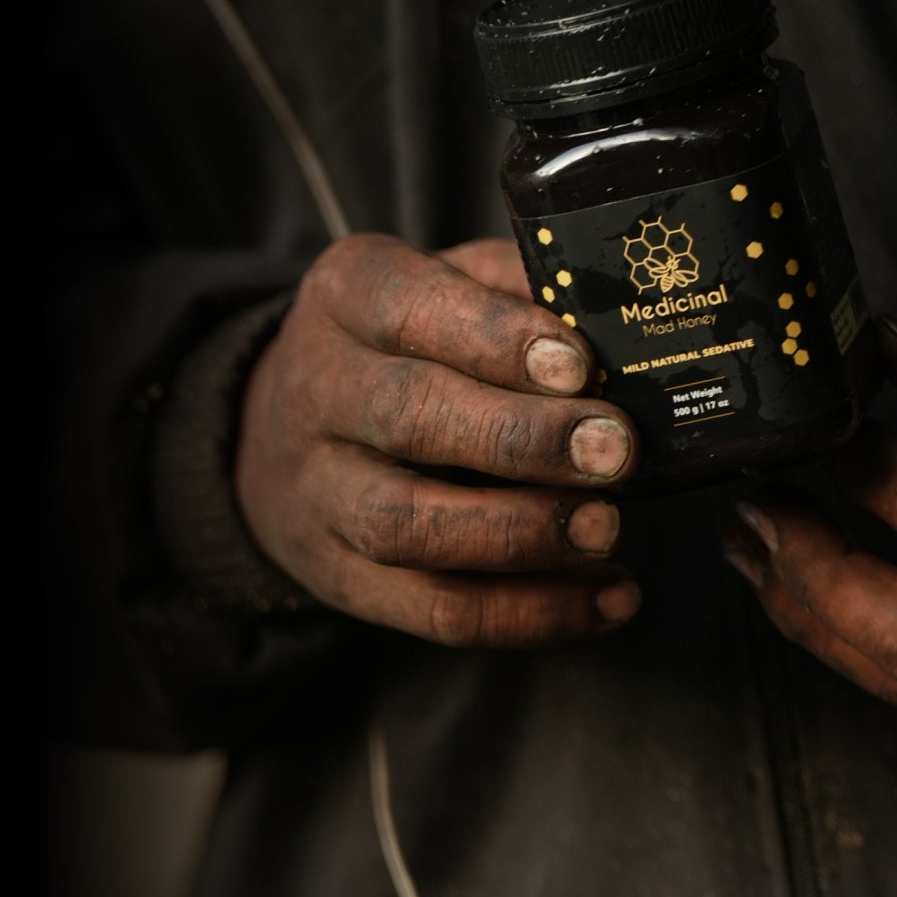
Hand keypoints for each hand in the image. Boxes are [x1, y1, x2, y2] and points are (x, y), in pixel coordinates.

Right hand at [235, 232, 641, 644]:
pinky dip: (529, 613)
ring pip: (408, 526)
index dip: (499, 341)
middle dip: (522, 439)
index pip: (413, 310)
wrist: (275, 429)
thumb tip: (620, 323)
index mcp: (348, 296)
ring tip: (607, 530)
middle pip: (410, 417)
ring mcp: (320, 492)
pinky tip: (608, 597)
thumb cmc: (406, 344)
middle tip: (616, 452)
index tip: (579, 366)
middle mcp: (319, 390)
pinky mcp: (343, 577)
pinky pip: (434, 609)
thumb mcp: (449, 283)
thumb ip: (523, 290)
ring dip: (519, 534)